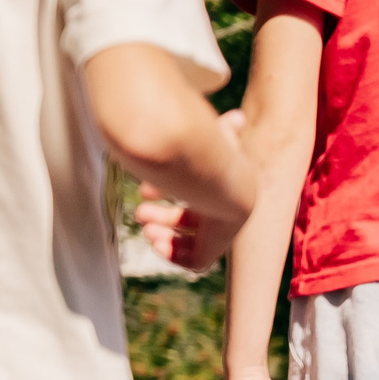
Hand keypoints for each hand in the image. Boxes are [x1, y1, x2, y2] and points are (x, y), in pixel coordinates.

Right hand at [136, 114, 245, 272]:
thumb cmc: (205, 142)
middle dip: (164, 219)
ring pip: (197, 242)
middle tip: (139, 214)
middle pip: (196, 222)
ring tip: (146, 228)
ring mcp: (225, 227)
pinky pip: (199, 262)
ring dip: (167, 237)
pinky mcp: (219, 243)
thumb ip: (224, 132)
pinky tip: (158, 245)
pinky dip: (177, 256)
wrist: (214, 164)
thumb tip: (239, 118)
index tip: (144, 191)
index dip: (168, 193)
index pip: (199, 197)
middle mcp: (228, 207)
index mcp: (226, 184)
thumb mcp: (213, 136)